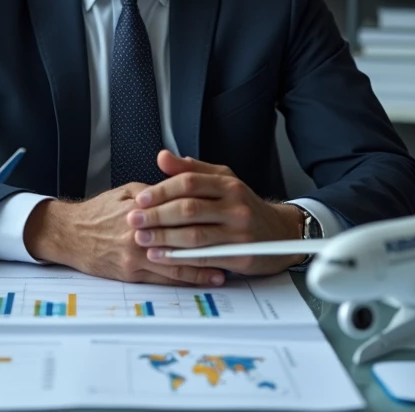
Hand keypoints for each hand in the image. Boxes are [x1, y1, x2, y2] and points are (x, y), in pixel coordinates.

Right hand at [23, 184, 226, 286]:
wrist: (70, 234)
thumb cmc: (98, 212)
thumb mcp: (127, 191)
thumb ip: (157, 192)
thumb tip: (184, 188)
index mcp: (141, 209)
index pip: (180, 209)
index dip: (205, 212)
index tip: (224, 213)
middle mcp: (140, 233)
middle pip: (183, 237)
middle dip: (211, 241)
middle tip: (236, 242)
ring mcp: (137, 255)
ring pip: (179, 262)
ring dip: (206, 265)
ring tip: (228, 265)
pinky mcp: (133, 273)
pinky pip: (167, 278)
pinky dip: (189, 278)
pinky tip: (207, 278)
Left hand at [129, 151, 306, 275]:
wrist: (280, 233)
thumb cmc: (244, 206)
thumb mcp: (223, 180)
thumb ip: (191, 169)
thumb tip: (163, 157)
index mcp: (227, 184)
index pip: (188, 183)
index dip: (161, 190)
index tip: (140, 199)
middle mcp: (234, 205)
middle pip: (189, 208)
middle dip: (157, 215)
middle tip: (134, 220)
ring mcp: (238, 231)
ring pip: (195, 234)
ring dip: (164, 237)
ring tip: (141, 239)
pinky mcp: (240, 254)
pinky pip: (205, 256)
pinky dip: (180, 257)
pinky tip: (162, 256)